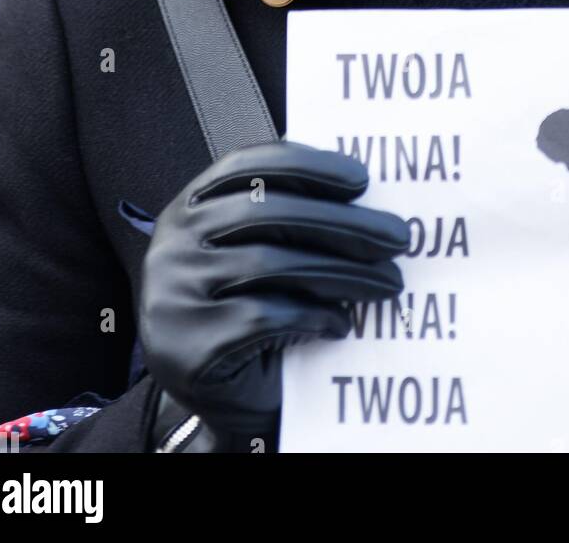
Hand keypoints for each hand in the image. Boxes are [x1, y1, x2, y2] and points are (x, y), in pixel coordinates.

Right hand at [139, 141, 409, 438]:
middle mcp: (172, 244)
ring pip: (270, 264)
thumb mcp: (260, 254)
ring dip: (342, 271)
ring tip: (387, 282)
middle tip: (396, 236)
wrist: (222, 403)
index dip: (308, 165)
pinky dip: (313, 316)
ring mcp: (173, 295)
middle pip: (266, 213)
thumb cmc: (248, 315)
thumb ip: (289, 219)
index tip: (361, 179)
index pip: (249, 166)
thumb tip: (361, 194)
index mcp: (190, 208)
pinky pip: (263, 317)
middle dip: (341, 222)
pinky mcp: (189, 347)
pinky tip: (342, 323)